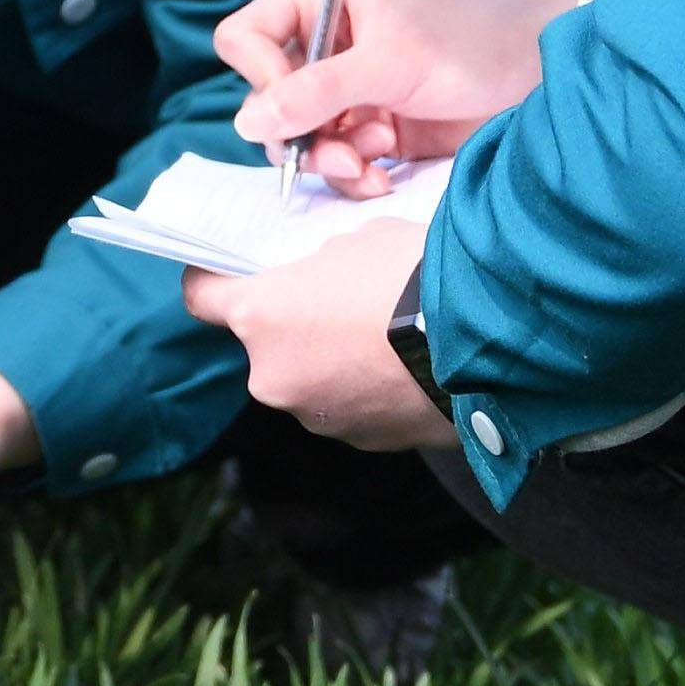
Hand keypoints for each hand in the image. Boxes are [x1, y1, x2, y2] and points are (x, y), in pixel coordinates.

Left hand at [186, 212, 450, 454]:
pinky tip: (407, 368)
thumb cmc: (413, 275)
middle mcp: (273, 375)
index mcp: (260, 316)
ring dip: (334, 363)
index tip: (222, 275)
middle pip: (267, 345)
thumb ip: (323, 265)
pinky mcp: (360, 442)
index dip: (212, 281)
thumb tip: (326, 278)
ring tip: (387, 339)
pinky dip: (368, 391)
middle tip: (343, 303)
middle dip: (296, 326)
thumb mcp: (358, 243)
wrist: (482, 339)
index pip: (202, 298)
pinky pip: (350, 408)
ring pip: (311, 381)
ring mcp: (315, 417)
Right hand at [214, 0, 576, 195]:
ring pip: (301, 138)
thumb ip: (315, 93)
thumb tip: (246, 123)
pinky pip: (336, 160)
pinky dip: (354, 174)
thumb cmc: (473, 42)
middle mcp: (327, 42)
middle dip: (303, 134)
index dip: (260, 78)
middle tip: (344, 153)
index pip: (247, 39)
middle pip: (269, 100)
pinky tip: (384, 176)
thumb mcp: (389, 65)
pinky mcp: (375, 125)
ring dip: (332, 159)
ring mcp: (350, 87)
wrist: (544, 73)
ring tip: (375, 161)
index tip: (296, 107)